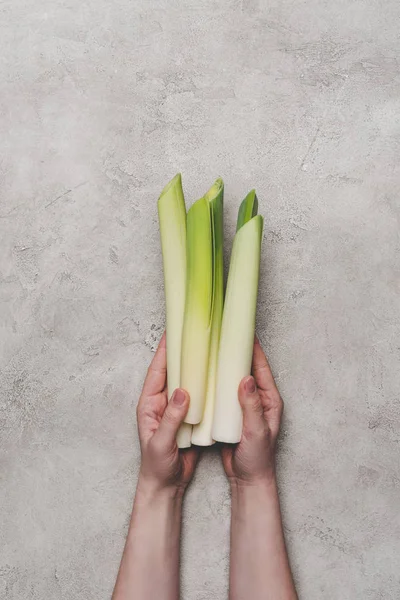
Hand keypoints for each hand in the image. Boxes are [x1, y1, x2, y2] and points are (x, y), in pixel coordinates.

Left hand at [136, 333, 197, 495]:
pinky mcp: (189, 417)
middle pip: (172, 371)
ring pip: (186, 381)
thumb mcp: (161, 443)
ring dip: (195, 367)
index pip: (157, 371)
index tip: (173, 332)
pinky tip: (217, 377)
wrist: (166, 485)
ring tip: (209, 350)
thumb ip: (170, 418)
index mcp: (149, 404)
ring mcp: (176, 409)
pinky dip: (206, 385)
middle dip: (182, 353)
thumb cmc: (157, 466)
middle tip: (195, 334)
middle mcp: (162, 402)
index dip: (164, 351)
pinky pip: (198, 396)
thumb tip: (183, 391)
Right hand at [222, 337, 282, 486]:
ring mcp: (244, 405)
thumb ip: (251, 406)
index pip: (260, 366)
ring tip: (209, 350)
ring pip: (232, 379)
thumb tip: (245, 378)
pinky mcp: (232, 413)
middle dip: (234, 351)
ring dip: (223, 366)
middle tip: (220, 335)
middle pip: (245, 368)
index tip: (240, 330)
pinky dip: (215, 383)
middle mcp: (258, 398)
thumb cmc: (258, 458)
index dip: (251, 348)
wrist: (249, 480)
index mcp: (269, 399)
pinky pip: (223, 393)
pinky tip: (202, 377)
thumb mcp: (256, 431)